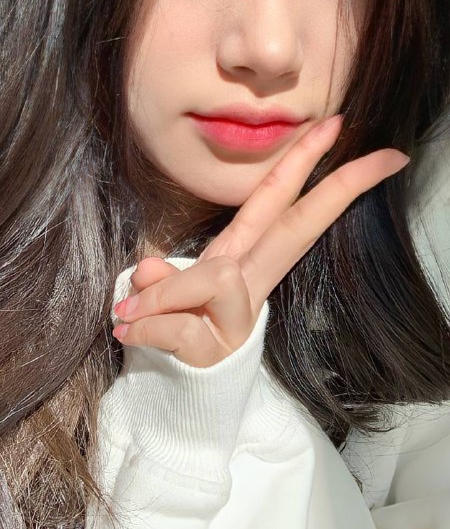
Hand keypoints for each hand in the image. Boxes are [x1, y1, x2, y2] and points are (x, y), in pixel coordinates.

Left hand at [112, 115, 408, 366]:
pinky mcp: (217, 351)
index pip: (283, 208)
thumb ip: (164, 276)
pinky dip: (144, 326)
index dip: (314, 172)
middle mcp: (250, 282)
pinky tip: (127, 334)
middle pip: (291, 222)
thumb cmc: (181, 336)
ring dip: (162, 293)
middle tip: (341, 124)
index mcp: (243, 262)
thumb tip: (146, 267)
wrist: (181, 405)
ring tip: (126, 314)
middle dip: (313, 170)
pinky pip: (176, 325)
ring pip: (214, 277)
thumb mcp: (171, 298)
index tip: (352, 135)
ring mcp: (239, 317)